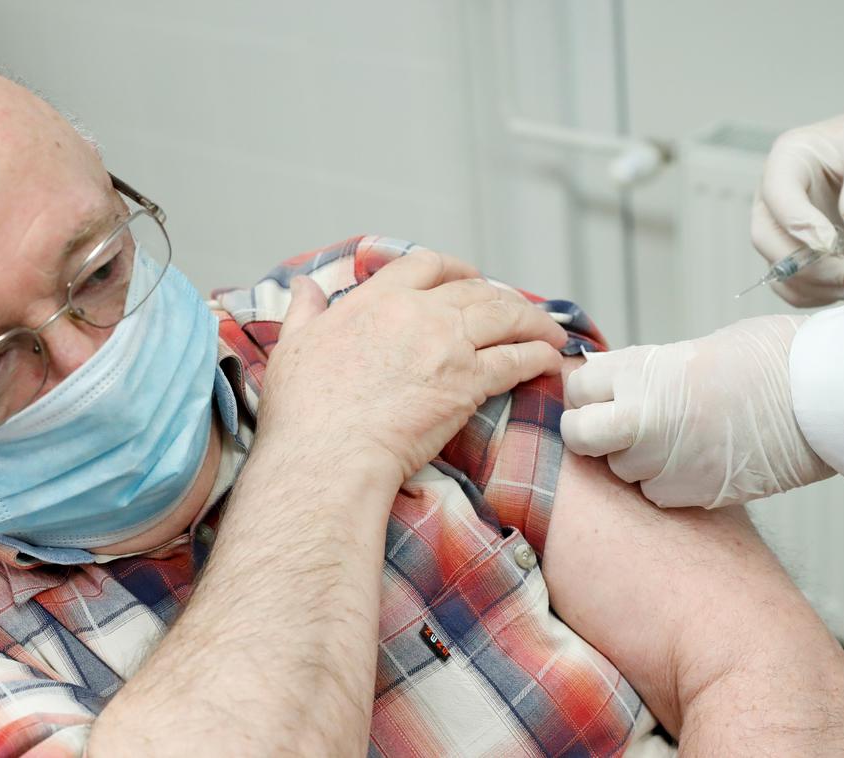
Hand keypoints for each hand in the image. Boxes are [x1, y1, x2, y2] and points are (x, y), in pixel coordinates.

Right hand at [258, 250, 567, 486]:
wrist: (328, 454)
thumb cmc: (304, 410)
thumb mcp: (293, 346)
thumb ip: (302, 310)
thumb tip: (301, 286)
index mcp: (377, 300)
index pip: (425, 265)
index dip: (453, 268)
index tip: (466, 278)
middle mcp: (418, 313)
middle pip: (475, 289)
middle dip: (502, 296)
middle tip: (516, 310)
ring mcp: (448, 347)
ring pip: (505, 318)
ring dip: (533, 321)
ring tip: (549, 332)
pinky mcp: (469, 384)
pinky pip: (517, 360)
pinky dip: (539, 356)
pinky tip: (551, 360)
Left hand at [560, 316, 833, 507]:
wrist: (821, 395)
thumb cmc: (766, 361)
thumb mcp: (687, 353)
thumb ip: (642, 375)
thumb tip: (610, 386)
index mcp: (636, 373)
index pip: (576, 389)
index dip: (588, 393)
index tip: (600, 395)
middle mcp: (637, 418)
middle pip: (581, 436)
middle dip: (589, 434)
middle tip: (613, 427)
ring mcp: (660, 461)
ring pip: (619, 471)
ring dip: (635, 460)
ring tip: (675, 440)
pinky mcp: (688, 493)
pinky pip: (655, 494)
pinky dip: (667, 484)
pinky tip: (696, 462)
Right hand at [753, 103, 843, 306]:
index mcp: (789, 159)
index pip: (777, 196)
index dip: (798, 224)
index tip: (832, 243)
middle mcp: (778, 196)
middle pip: (766, 238)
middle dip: (803, 264)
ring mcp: (787, 226)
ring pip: (777, 267)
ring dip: (812, 286)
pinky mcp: (804, 250)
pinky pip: (794, 282)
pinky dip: (815, 294)